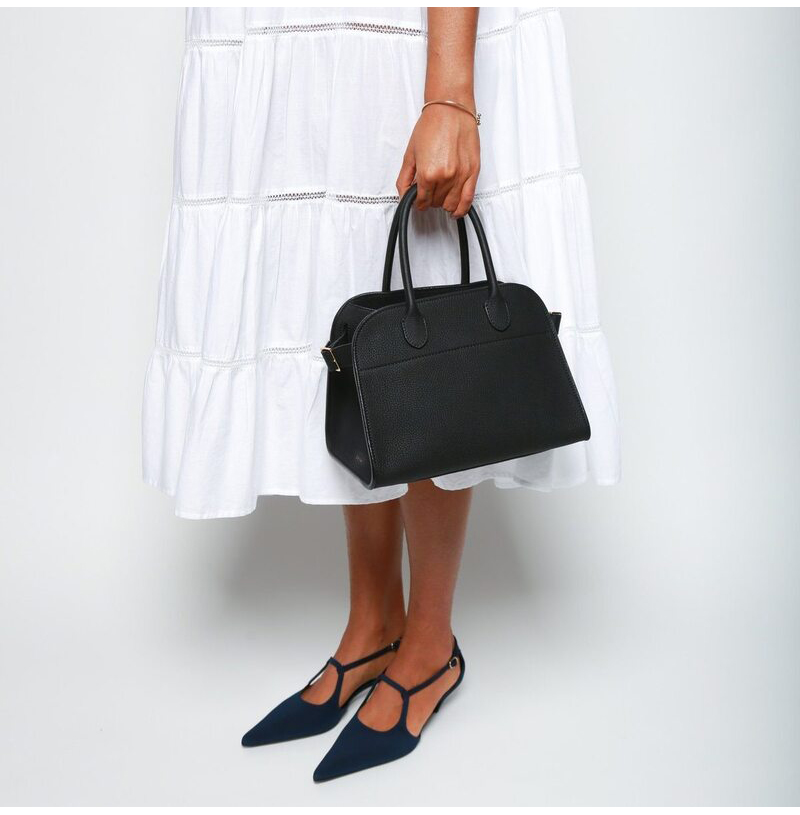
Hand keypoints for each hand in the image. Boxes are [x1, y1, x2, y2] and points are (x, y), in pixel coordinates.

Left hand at [396, 103, 479, 217]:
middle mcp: (445, 177)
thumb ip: (404, 179)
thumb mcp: (410, 154)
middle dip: (430, 200)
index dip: (417, 202)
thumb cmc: (431, 125)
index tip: (418, 199)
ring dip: (444, 203)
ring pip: (450, 205)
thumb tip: (403, 196)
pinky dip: (461, 209)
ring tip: (441, 195)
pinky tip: (455, 210)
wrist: (451, 109)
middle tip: (428, 191)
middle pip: (436, 203)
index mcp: (427, 174)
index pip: (421, 202)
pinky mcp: (473, 172)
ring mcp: (461, 176)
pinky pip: (467, 200)